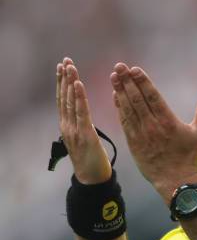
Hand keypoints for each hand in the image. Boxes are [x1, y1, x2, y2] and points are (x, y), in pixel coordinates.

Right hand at [57, 57, 111, 183]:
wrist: (92, 178)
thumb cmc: (91, 159)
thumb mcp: (84, 137)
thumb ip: (82, 124)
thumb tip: (82, 112)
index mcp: (67, 125)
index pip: (63, 99)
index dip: (62, 82)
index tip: (62, 66)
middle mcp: (67, 125)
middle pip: (64, 97)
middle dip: (64, 78)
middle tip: (65, 60)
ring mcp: (74, 129)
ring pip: (70, 102)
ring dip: (70, 83)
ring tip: (70, 67)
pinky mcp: (84, 134)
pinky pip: (81, 112)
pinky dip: (79, 97)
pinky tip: (78, 84)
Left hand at [110, 62, 196, 203]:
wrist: (176, 180)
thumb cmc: (189, 156)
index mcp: (168, 121)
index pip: (152, 96)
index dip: (142, 82)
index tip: (134, 69)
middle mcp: (153, 125)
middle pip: (137, 99)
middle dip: (127, 81)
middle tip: (120, 66)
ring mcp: (141, 134)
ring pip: (128, 108)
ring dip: (120, 91)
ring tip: (114, 76)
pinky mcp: (133, 142)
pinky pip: (124, 121)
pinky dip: (119, 108)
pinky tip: (116, 96)